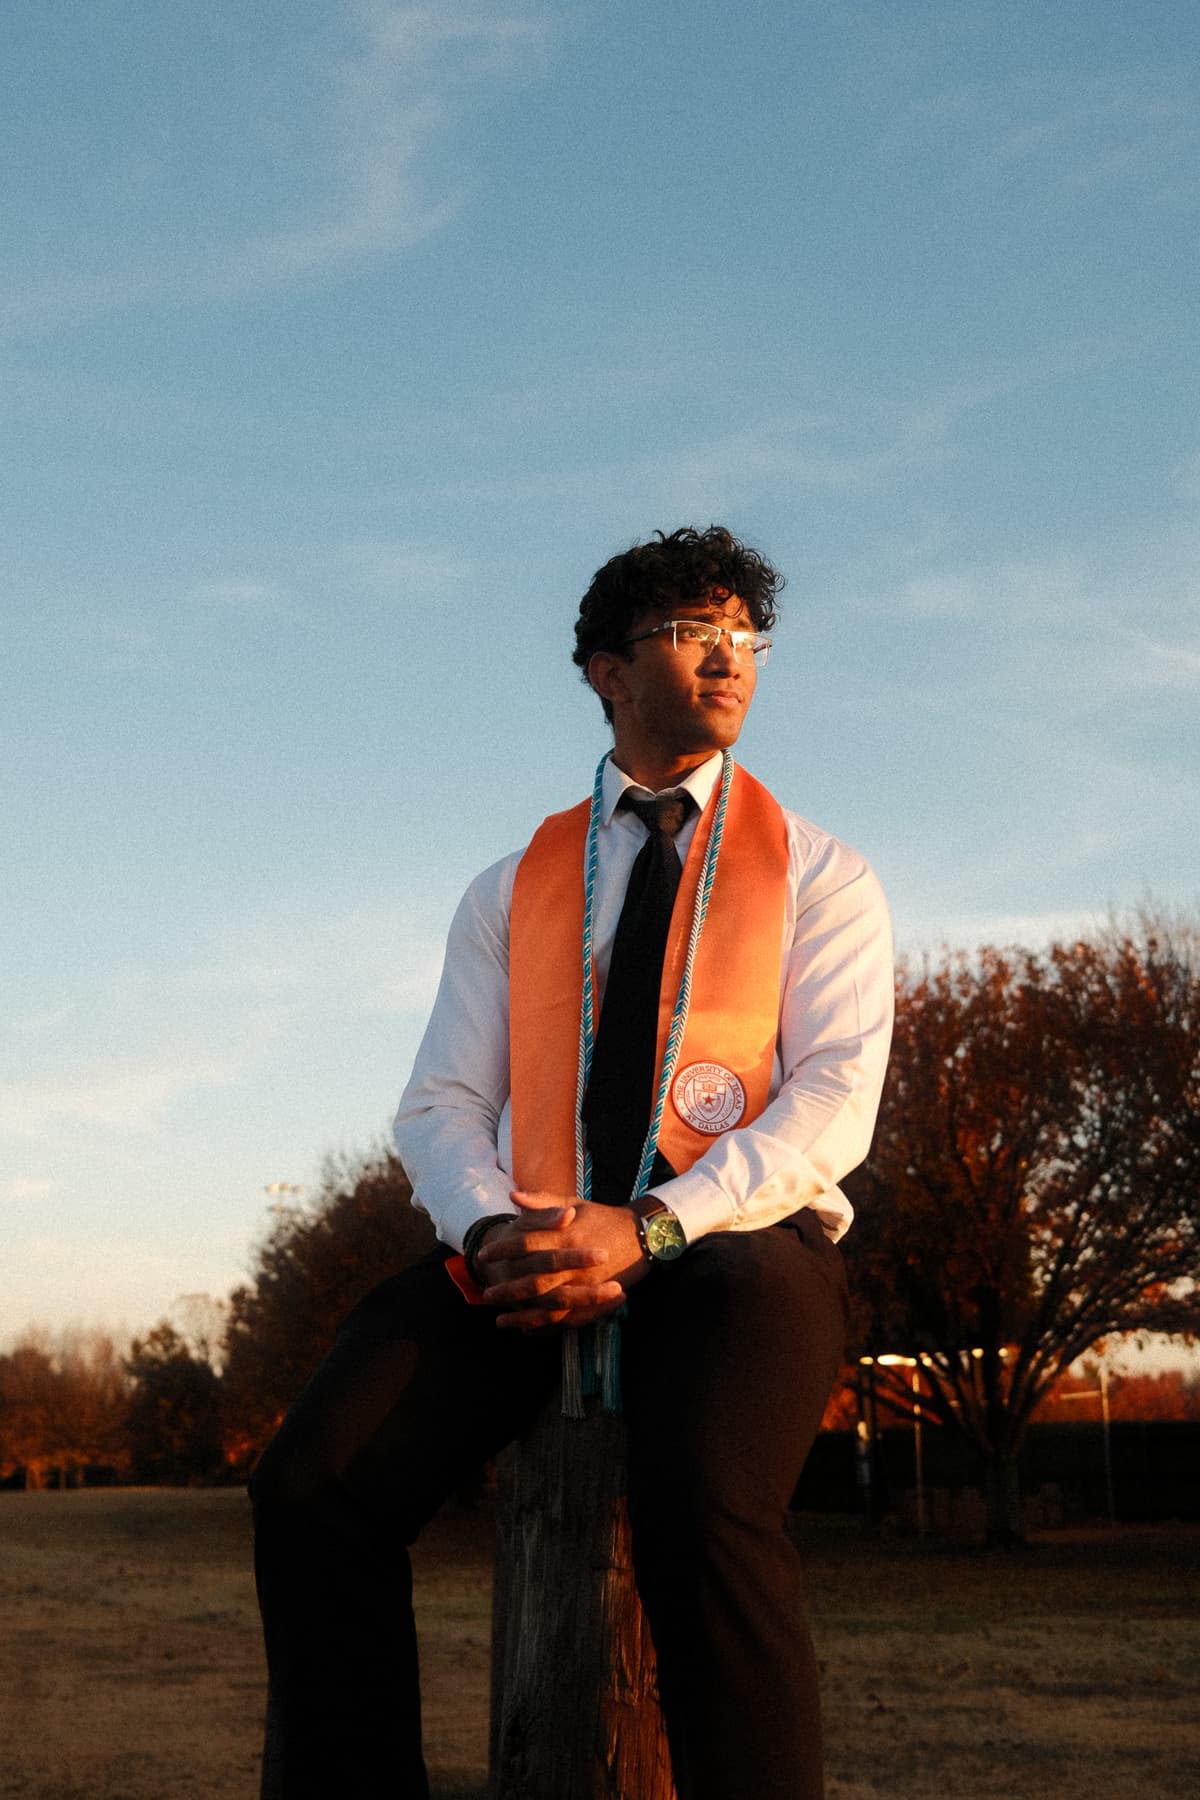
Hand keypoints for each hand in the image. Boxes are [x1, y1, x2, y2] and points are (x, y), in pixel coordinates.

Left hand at [477, 1191, 648, 1330]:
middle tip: (487, 1293)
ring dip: (522, 1316)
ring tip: (500, 1321)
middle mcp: (574, 1263)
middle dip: (508, 1290)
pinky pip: (567, 1320)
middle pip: (534, 1281)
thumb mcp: (574, 1203)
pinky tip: (527, 1331)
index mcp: (567, 1235)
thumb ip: (542, 1202)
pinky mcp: (595, 1300)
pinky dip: (546, 1328)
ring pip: (548, 1306)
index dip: (502, 1249)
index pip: (526, 1243)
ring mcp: (586, 1284)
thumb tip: (512, 1197)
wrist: (642, 1236)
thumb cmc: (603, 1217)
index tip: (483, 1255)